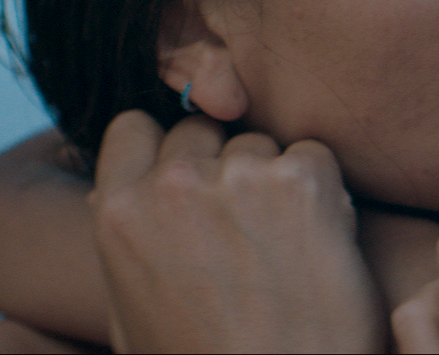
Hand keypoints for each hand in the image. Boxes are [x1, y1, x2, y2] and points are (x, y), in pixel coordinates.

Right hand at [90, 111, 383, 352]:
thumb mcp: (133, 311)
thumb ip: (127, 240)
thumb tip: (114, 193)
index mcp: (118, 213)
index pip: (134, 127)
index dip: (164, 146)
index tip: (189, 173)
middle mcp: (171, 184)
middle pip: (203, 128)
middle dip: (224, 162)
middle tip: (248, 223)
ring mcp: (238, 178)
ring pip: (261, 143)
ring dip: (275, 178)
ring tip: (284, 247)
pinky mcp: (301, 182)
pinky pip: (315, 156)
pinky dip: (324, 190)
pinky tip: (318, 244)